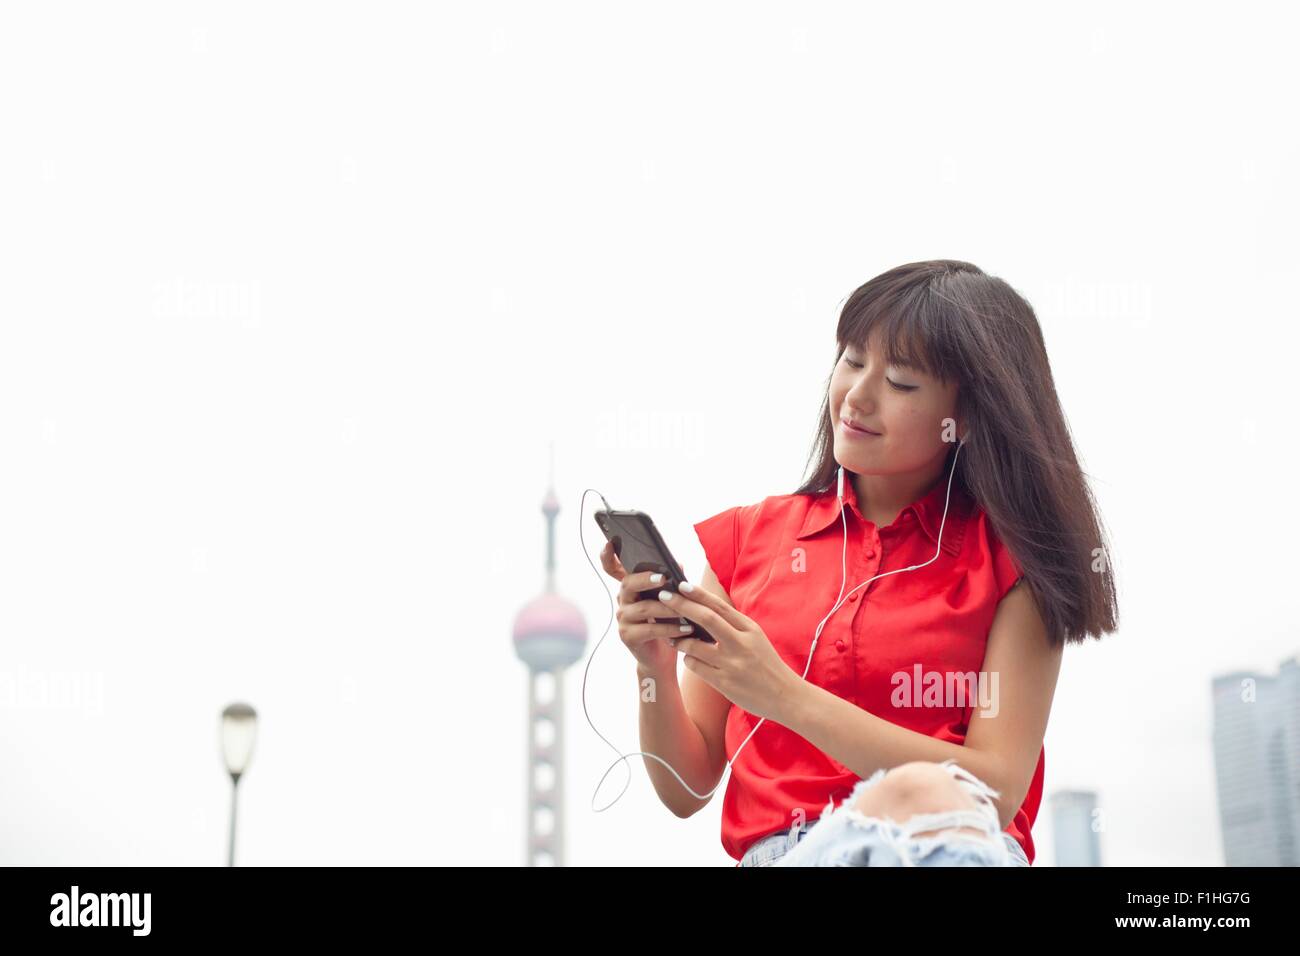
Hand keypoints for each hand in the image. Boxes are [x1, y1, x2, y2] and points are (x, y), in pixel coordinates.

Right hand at [599, 539, 688, 671]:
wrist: (661, 657)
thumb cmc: (666, 622)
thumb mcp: (670, 600)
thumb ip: (672, 582)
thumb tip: (677, 562)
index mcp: (631, 587)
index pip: (613, 568)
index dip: (608, 556)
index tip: (609, 542)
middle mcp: (623, 600)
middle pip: (628, 583)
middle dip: (645, 579)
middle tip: (662, 577)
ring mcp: (623, 618)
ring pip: (644, 608)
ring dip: (667, 608)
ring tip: (686, 610)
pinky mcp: (628, 636)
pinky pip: (650, 629)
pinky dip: (670, 628)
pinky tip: (686, 629)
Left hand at [658, 581, 802, 722]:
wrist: (786, 697)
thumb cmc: (767, 665)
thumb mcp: (756, 638)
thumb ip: (734, 625)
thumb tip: (703, 609)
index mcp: (749, 629)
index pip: (719, 606)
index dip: (698, 594)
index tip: (680, 584)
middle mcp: (741, 644)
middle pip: (706, 618)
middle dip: (681, 606)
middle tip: (663, 598)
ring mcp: (732, 664)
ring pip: (694, 645)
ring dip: (680, 639)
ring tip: (674, 637)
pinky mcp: (724, 683)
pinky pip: (696, 666)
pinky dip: (689, 659)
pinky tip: (691, 658)